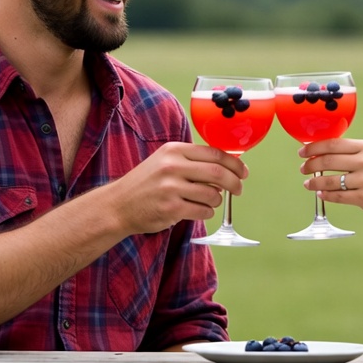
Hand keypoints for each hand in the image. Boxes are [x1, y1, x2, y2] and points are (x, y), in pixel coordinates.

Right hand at [109, 141, 247, 234]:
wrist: (118, 205)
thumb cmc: (147, 183)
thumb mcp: (165, 160)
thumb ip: (192, 160)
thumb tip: (227, 164)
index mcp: (175, 150)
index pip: (214, 153)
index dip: (234, 163)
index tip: (243, 171)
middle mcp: (173, 166)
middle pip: (217, 173)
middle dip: (234, 182)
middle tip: (239, 189)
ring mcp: (171, 188)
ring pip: (212, 194)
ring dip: (217, 200)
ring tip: (209, 201)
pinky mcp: (171, 209)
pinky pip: (203, 211)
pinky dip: (207, 212)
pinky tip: (198, 210)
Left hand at [299, 137, 362, 221]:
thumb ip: (350, 152)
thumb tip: (320, 150)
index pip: (334, 144)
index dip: (314, 147)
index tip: (302, 152)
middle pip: (329, 161)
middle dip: (311, 165)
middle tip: (303, 168)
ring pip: (331, 181)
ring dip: (315, 183)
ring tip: (308, 184)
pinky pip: (338, 196)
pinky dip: (326, 195)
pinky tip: (320, 194)